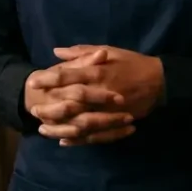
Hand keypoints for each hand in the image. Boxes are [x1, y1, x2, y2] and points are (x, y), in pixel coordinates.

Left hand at [29, 45, 162, 144]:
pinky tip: (63, 140)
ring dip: (60, 127)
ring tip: (43, 129)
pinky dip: (77, 139)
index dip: (48, 79)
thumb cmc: (131, 62)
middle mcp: (100, 92)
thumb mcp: (108, 50)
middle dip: (50, 106)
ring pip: (79, 122)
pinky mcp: (115, 123)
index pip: (67, 75)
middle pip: (70, 101)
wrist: (159, 81)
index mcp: (97, 71)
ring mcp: (108, 110)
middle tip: (33, 109)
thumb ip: (81, 52)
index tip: (32, 81)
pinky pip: (93, 135)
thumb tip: (57, 51)